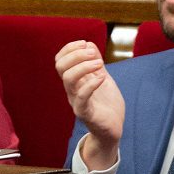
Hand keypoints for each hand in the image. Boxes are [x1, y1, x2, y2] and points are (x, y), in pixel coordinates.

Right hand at [55, 38, 123, 166]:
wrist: (113, 129)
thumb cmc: (107, 104)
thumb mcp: (102, 77)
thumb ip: (95, 63)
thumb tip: (89, 44)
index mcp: (74, 80)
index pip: (60, 60)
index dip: (70, 48)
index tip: (85, 44)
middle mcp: (71, 90)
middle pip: (60, 66)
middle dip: (76, 54)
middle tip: (94, 55)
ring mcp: (76, 101)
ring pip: (68, 79)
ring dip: (84, 66)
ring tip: (100, 64)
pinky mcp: (85, 113)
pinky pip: (81, 97)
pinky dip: (91, 83)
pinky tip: (102, 78)